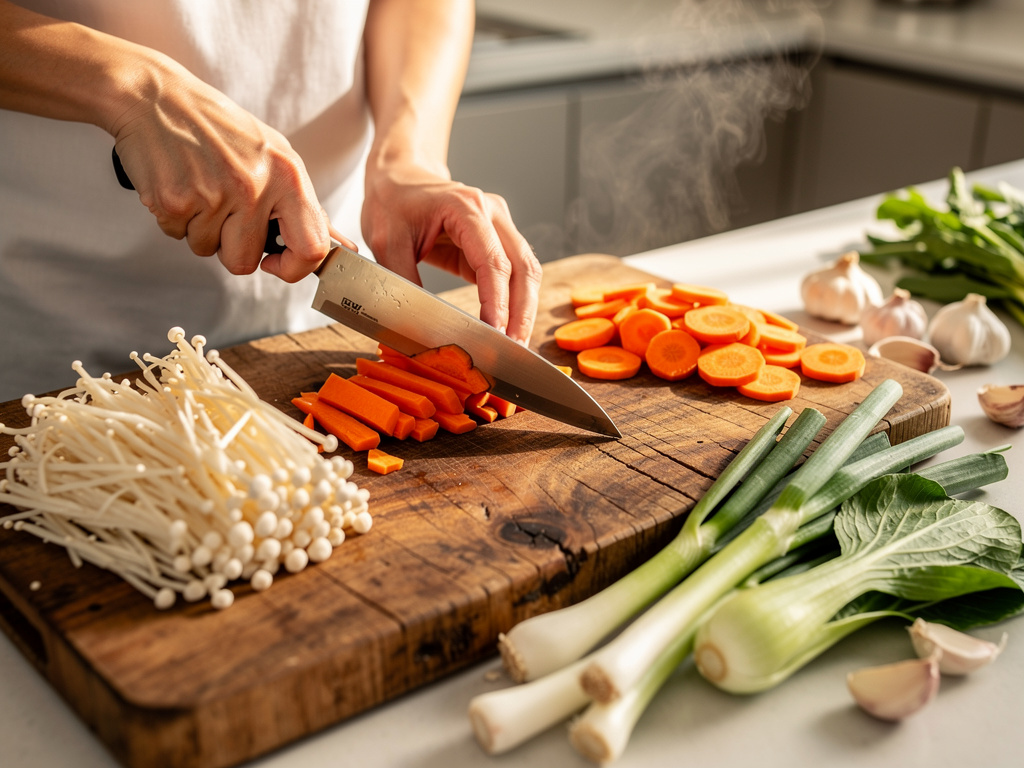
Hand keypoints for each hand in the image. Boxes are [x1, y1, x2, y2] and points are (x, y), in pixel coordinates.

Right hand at [109, 56, 329, 282]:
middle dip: (232, 252)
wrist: (156, 97)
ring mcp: (213, 194)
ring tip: (200, 189)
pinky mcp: (175, 200)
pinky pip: (178, 236)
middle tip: (224, 219)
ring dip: (201, 230)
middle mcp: (255, 186)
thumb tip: (341, 247)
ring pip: (208, 250)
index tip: (276, 262)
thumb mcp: (275, 157)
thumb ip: (304, 206)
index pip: (312, 248)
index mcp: (288, 176)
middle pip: (245, 261)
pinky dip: (176, 219)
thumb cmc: (220, 129)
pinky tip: (180, 184)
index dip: (294, 268)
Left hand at [361, 160, 541, 342]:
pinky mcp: (497, 240)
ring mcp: (500, 224)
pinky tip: (507, 327)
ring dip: (524, 309)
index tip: (495, 333)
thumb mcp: (386, 243)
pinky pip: (515, 273)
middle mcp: (492, 212)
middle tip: (513, 348)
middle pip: (523, 267)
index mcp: (465, 207)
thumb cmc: (392, 204)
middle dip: (521, 311)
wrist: (399, 178)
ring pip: (527, 271)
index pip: (493, 262)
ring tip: (515, 343)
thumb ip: (403, 282)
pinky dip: (514, 301)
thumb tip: (418, 324)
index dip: (497, 302)